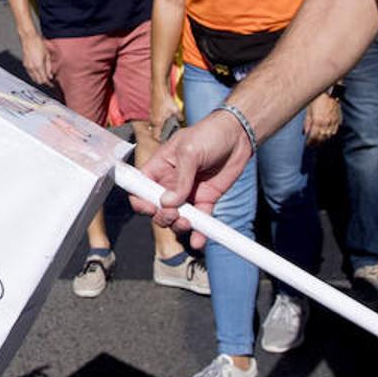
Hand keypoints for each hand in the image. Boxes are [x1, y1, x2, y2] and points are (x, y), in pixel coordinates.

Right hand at [19, 33, 54, 85]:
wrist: (29, 38)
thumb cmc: (38, 44)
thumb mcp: (47, 55)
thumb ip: (48, 67)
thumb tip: (50, 75)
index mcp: (38, 66)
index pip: (44, 79)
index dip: (48, 83)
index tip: (51, 84)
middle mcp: (32, 68)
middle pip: (38, 81)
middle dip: (44, 81)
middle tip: (49, 80)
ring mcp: (27, 66)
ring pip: (33, 78)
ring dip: (39, 78)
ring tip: (44, 75)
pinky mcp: (25, 64)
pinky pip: (30, 73)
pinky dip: (34, 75)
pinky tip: (38, 71)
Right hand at [134, 109, 251, 248]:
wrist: (237, 136)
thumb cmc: (208, 134)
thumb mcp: (189, 151)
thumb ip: (180, 178)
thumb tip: (168, 202)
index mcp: (159, 167)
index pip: (140, 188)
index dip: (140, 201)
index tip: (149, 207)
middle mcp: (170, 183)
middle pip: (156, 208)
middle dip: (162, 216)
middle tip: (173, 214)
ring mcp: (187, 194)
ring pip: (175, 218)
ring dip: (178, 226)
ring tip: (187, 222)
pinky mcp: (205, 200)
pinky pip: (200, 221)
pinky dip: (199, 233)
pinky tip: (199, 242)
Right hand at [148, 90, 181, 142]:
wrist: (158, 91)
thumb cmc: (165, 100)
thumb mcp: (175, 110)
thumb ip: (179, 117)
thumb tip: (182, 121)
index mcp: (157, 122)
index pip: (156, 136)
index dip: (160, 140)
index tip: (165, 141)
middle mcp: (152, 120)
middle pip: (154, 132)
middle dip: (160, 134)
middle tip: (167, 135)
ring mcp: (151, 116)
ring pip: (154, 126)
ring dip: (159, 127)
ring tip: (166, 127)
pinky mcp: (151, 112)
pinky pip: (154, 120)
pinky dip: (158, 121)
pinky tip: (164, 118)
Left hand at [303, 93, 340, 145]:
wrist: (329, 92)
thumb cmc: (316, 99)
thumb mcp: (308, 111)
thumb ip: (307, 123)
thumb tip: (304, 133)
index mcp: (318, 121)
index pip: (313, 137)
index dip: (310, 142)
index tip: (307, 145)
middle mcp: (326, 123)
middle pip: (321, 138)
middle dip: (316, 143)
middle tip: (312, 145)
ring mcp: (333, 122)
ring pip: (329, 136)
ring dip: (323, 140)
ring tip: (318, 142)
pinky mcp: (338, 119)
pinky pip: (334, 131)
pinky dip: (330, 135)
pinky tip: (326, 136)